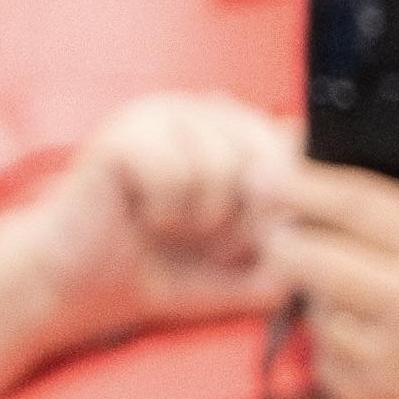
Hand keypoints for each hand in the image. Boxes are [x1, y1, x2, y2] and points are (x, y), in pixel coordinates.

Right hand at [5, 90, 296, 348]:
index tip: (238, 239)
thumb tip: (321, 228)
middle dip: (240, 221)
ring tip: (166, 226)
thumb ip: (293, 252)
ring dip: (199, 219)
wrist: (76, 288)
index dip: (276, 210)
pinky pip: (179, 175)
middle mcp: (204, 109)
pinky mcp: (126, 132)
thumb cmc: (156, 270)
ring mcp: (163, 113)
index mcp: (238, 130)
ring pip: (226, 169)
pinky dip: (163, 212)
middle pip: (270, 163)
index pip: (297, 153)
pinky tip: (139, 215)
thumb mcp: (244, 269)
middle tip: (195, 235)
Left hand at [263, 83, 398, 398]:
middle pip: (312, 257)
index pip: (353, 203)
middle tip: (269, 216)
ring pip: (313, 308)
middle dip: (280, 231)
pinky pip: (324, 357)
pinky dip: (328, 337)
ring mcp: (398, 358)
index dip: (299, 181)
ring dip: (309, 286)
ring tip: (328, 268)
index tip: (265, 167)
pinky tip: (352, 318)